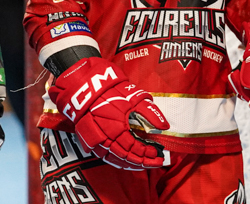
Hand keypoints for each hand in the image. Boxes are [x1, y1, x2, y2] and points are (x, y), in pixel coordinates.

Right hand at [49, 57, 168, 168]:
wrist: (84, 86)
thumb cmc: (109, 91)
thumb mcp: (133, 97)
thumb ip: (150, 112)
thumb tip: (164, 126)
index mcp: (117, 129)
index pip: (136, 149)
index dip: (148, 153)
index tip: (158, 153)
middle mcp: (106, 138)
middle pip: (127, 157)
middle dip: (143, 161)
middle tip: (155, 161)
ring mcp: (96, 141)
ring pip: (115, 159)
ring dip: (130, 164)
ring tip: (142, 164)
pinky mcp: (89, 140)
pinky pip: (104, 156)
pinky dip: (116, 161)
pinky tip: (125, 160)